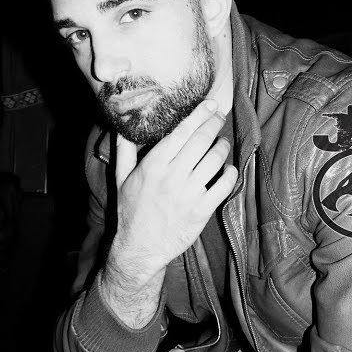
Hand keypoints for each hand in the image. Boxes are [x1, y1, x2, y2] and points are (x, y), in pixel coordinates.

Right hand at [107, 98, 238, 285]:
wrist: (140, 248)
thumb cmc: (130, 211)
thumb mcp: (121, 179)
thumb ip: (124, 150)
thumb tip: (122, 126)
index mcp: (154, 165)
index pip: (181, 131)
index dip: (199, 114)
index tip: (210, 104)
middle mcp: (173, 176)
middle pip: (202, 140)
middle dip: (215, 123)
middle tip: (220, 117)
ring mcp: (189, 193)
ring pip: (215, 159)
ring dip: (222, 146)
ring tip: (221, 142)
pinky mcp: (202, 210)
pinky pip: (224, 185)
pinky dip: (230, 172)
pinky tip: (227, 169)